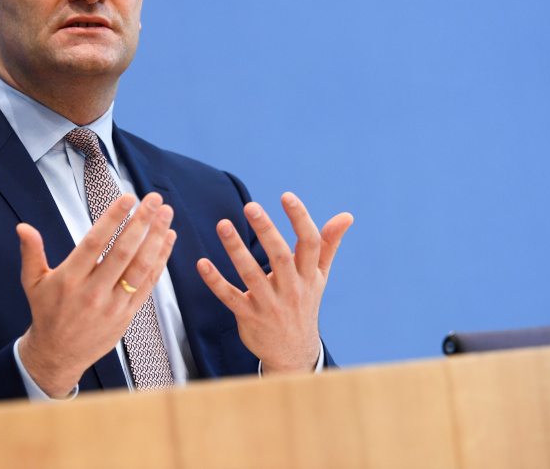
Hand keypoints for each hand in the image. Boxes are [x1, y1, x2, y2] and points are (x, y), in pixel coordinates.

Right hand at [17, 192, 176, 396]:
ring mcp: (113, 304)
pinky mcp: (127, 314)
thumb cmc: (46, 312)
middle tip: (154, 199)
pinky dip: (160, 261)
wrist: (58, 354)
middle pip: (123, 252)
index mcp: (69, 279)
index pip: (95, 242)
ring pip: (140, 267)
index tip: (128, 198)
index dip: (113, 218)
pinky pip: (148, 284)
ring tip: (166, 214)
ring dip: (156, 238)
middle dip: (141, 222)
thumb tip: (23, 227)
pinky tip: (167, 240)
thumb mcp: (32, 282)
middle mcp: (93, 291)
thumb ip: (31, 252)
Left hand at [197, 192, 351, 372]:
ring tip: (223, 224)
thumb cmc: (304, 304)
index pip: (309, 244)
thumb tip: (347, 216)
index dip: (300, 219)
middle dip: (266, 230)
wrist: (294, 354)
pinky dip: (215, 281)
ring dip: (236, 249)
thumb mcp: (319, 277)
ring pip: (251, 275)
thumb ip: (328, 244)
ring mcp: (270, 305)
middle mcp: (291, 289)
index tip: (287, 196)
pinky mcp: (249, 316)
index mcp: (309, 276)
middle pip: (280, 256)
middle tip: (251, 206)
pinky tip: (202, 263)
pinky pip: (230, 297)